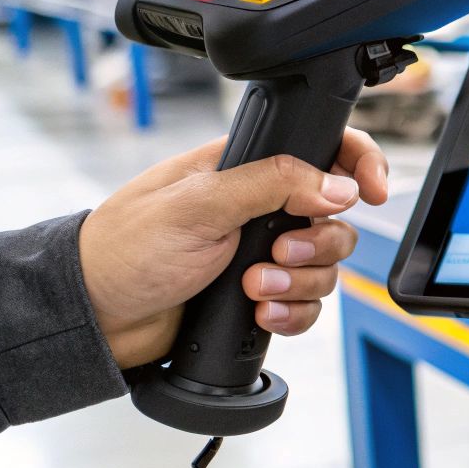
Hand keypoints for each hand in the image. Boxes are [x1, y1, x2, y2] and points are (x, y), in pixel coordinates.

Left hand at [79, 128, 390, 368]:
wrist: (95, 317)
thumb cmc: (124, 248)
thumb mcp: (197, 204)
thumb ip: (271, 183)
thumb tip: (338, 185)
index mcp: (246, 167)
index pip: (323, 149)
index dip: (359, 165)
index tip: (373, 190)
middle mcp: (261, 208)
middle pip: (336, 218)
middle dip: (317, 242)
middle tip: (278, 250)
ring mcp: (262, 253)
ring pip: (325, 265)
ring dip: (299, 282)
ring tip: (254, 289)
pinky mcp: (259, 298)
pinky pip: (307, 306)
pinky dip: (292, 314)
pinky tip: (260, 316)